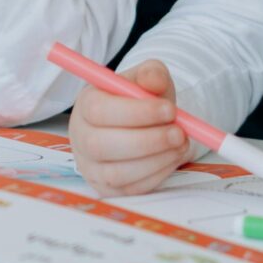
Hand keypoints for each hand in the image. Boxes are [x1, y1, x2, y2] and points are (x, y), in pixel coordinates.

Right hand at [68, 59, 189, 196]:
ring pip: (117, 173)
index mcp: (86, 104)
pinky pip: (132, 188)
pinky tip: (173, 157)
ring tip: (181, 143)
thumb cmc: (140, 100)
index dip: (136, 112)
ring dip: (156, 160)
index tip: (170, 110)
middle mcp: (81, 137)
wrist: (141, 124)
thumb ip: (151, 74)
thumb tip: (153, 80)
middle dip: (147, 141)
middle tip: (179, 133)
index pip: (99, 111)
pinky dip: (158, 174)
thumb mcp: (147, 80)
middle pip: (101, 145)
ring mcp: (92, 167)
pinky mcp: (108, 188)